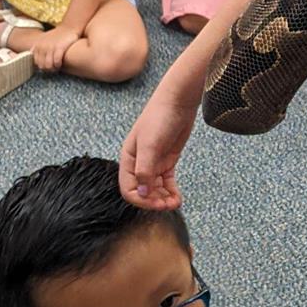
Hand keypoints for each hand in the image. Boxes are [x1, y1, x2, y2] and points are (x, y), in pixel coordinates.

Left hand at [32, 23, 80, 71]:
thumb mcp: (44, 40)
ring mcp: (50, 47)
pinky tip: (60, 64)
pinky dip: (58, 65)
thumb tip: (35, 60)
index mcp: (37, 45)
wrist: (69, 27)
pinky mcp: (59, 48)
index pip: (36, 62)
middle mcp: (42, 46)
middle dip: (47, 69)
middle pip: (42, 65)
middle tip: (53, 68)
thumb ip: (38, 48)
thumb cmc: (57, 35)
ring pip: (48, 65)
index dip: (42, 66)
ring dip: (53, 68)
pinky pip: (56, 61)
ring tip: (57, 67)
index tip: (47, 66)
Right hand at [119, 86, 198, 209]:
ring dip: (163, 198)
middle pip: (143, 191)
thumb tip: (143, 193)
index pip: (128, 189)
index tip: (155, 203)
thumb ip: (145, 170)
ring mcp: (154, 162)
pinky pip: (166, 182)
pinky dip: (170, 191)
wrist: (178, 101)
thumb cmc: (160, 118)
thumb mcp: (150, 144)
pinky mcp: (167, 160)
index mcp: (128, 159)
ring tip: (175, 202)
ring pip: (155, 189)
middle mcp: (139, 163)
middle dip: (154, 201)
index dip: (141, 200)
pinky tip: (177, 197)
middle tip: (169, 205)